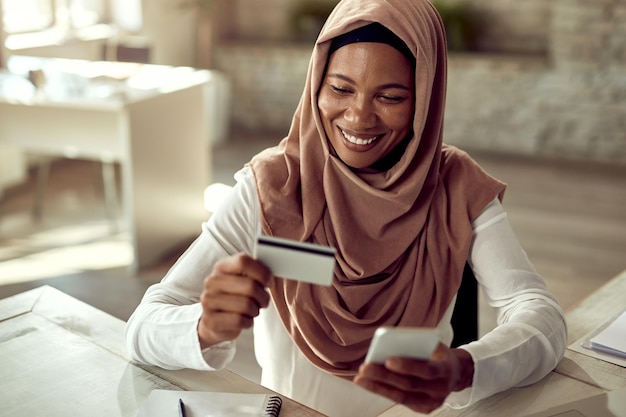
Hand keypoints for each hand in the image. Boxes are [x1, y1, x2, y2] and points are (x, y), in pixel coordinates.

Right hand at [198, 254, 271, 348]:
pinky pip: (239, 320)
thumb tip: (269, 275)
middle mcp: (212, 282)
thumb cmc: (233, 298)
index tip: (268, 282)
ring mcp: (209, 301)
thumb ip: (253, 273)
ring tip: (252, 311)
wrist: (214, 322)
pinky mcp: (211, 320)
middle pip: (250, 285)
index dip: (262, 272)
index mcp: (221, 267)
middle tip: (263, 301)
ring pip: (246, 305)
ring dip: (255, 310)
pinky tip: (244, 320)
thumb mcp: (240, 280)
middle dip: (263, 296)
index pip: (243, 261)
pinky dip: (248, 322)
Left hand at [353, 343, 473, 413]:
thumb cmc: (437, 355)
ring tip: (360, 379)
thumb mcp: (433, 345)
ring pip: (401, 396)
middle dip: (384, 377)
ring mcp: (432, 402)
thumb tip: (389, 344)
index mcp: (445, 370)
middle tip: (364, 368)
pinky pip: (401, 401)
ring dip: (378, 388)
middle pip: (409, 385)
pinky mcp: (424, 409)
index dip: (407, 366)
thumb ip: (417, 345)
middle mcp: (440, 389)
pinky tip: (369, 384)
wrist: (455, 373)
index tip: (388, 360)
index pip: (426, 370)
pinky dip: (383, 392)